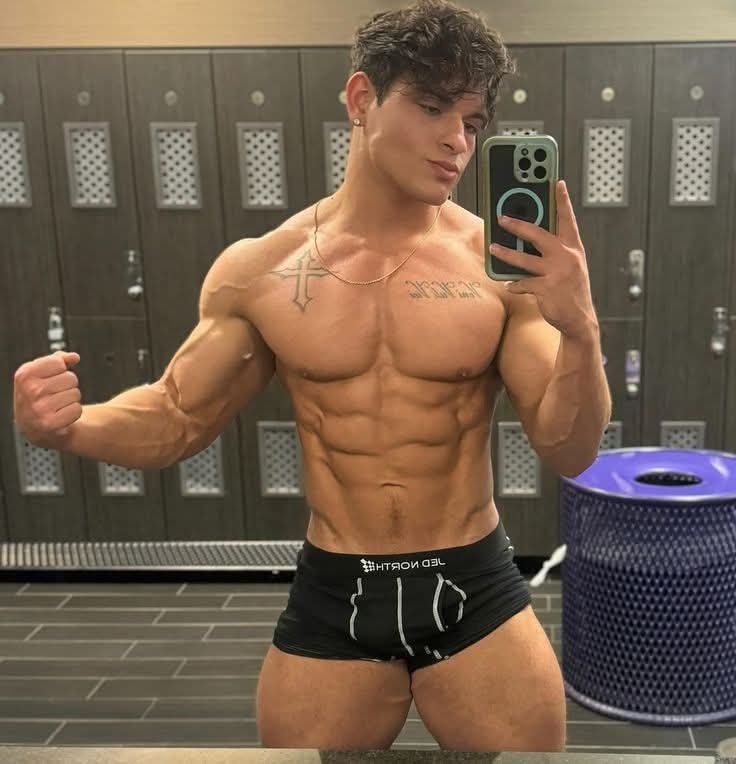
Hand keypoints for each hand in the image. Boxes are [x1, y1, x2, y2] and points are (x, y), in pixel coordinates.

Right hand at [13, 350, 82, 448]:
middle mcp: (29, 391)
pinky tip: (61, 416)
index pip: (58, 362)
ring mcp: (39, 408)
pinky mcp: (50, 423)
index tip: (50, 378)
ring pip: (76, 394)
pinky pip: (77, 409)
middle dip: (68, 385)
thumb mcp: (40, 374)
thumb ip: (57, 360)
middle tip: (55, 395)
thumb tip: (74, 357)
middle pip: (71, 378)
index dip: (61, 370)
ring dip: (71, 399)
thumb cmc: (39, 396)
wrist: (33, 427)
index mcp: (24, 375)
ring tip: (57, 405)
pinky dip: (73, 412)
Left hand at [489, 180, 597, 338]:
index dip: (562, 200)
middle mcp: (567, 257)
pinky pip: (523, 283)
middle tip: (502, 218)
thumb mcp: (570, 266)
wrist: (580, 319)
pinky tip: (509, 284)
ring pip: (524, 259)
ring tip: (493, 247)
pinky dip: (514, 284)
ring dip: (505, 253)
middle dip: (518, 224)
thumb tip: (527, 239)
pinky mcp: (547, 289)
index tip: (557, 182)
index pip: (568, 219)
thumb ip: (555, 250)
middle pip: (539, 234)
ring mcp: (557, 273)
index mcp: (574, 248)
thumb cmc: (571, 290)